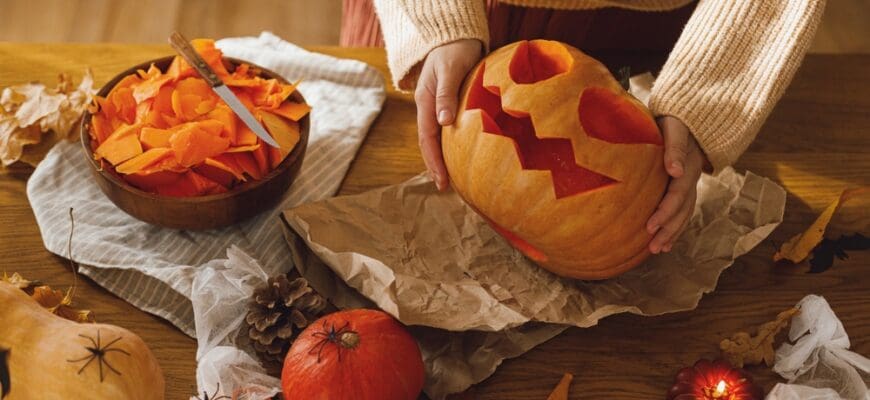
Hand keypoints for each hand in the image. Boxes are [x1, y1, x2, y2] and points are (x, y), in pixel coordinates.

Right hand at [414, 39, 482, 189]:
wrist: (455, 37)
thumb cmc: (454, 51)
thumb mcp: (450, 70)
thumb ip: (446, 95)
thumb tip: (444, 122)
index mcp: (425, 102)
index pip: (427, 138)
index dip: (433, 160)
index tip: (442, 180)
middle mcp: (429, 108)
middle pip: (430, 143)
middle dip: (436, 166)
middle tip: (446, 188)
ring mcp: (438, 107)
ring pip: (439, 138)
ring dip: (444, 158)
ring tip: (453, 179)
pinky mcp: (450, 106)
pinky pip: (449, 130)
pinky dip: (453, 146)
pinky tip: (461, 157)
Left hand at [646, 116, 707, 253]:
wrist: (686, 115)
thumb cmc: (674, 119)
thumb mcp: (674, 127)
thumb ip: (674, 147)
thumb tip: (674, 170)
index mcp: (688, 164)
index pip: (677, 193)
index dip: (665, 211)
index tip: (650, 226)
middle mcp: (691, 177)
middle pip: (683, 208)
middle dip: (669, 229)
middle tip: (653, 246)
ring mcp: (689, 182)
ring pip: (684, 212)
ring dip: (672, 232)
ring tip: (657, 250)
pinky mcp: (683, 185)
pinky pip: (681, 210)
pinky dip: (674, 227)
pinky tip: (664, 242)